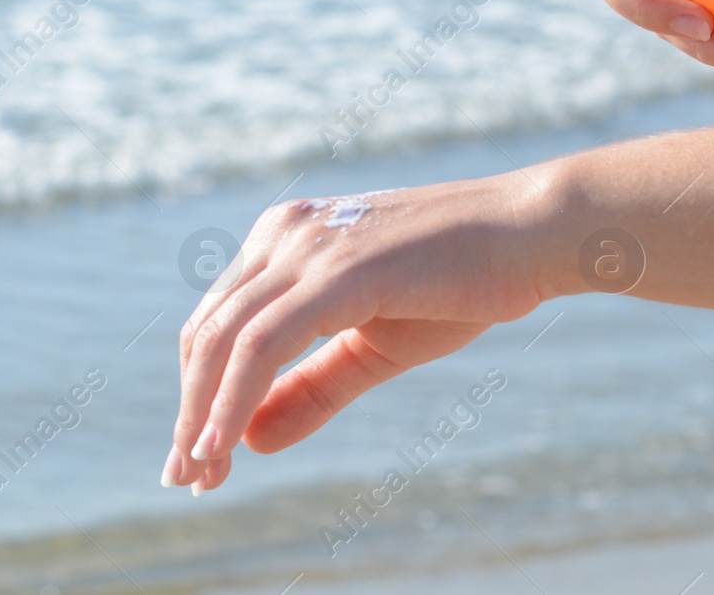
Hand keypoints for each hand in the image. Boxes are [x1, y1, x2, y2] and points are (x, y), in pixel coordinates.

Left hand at [162, 175, 552, 493]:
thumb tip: (249, 439)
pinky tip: (225, 446)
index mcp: (284, 239)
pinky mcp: (337, 271)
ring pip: (222, 341)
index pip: (215, 323)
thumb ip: (311, 388)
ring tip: (200, 475)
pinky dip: (232, 399)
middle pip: (205, 334)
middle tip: (186, 479)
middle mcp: (283, 233)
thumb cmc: (459, 284)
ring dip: (201, 416)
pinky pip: (262, 345)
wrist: (527, 235)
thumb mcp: (372, 347)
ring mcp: (307, 247)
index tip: (199, 457)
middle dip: (189, 411)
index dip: (197, 393)